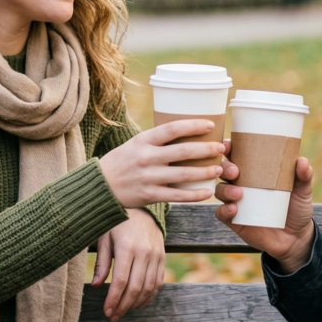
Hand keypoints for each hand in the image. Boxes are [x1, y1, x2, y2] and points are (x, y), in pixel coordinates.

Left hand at [91, 209, 164, 321]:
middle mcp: (144, 252)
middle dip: (123, 306)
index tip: (107, 311)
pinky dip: (149, 296)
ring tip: (123, 311)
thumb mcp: (105, 238)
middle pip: (135, 288)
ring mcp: (156, 256)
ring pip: (148, 288)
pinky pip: (158, 282)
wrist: (142, 209)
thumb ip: (102, 262)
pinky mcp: (162, 258)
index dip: (114, 299)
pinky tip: (138, 304)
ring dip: (135, 304)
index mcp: (127, 247)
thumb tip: (96, 286)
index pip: (121, 281)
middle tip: (113, 316)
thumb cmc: (117, 223)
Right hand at [98, 119, 225, 208]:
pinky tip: (207, 192)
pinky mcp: (150, 195)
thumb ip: (157, 140)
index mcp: (143, 141)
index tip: (211, 125)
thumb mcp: (135, 143)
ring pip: (183, 175)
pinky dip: (194, 195)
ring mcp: (148, 178)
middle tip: (221, 148)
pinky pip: (177, 196)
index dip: (193, 125)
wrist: (100, 185)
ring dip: (204, 172)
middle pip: (182, 152)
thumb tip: (186, 131)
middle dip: (206, 149)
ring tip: (218, 169)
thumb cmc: (122, 161)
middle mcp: (146, 158)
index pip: (172, 129)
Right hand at [214, 139, 315, 272]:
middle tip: (235, 172)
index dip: (229, 148)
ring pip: (220, 191)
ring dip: (225, 190)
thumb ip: (304, 176)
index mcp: (254, 172)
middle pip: (223, 171)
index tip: (229, 145)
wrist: (296, 238)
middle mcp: (241, 184)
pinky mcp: (234, 220)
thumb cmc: (296, 208)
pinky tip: (234, 210)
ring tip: (238, 194)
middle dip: (225, 168)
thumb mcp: (303, 191)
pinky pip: (221, 214)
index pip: (237, 156)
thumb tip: (302, 161)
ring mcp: (236, 202)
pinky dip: (224, 210)